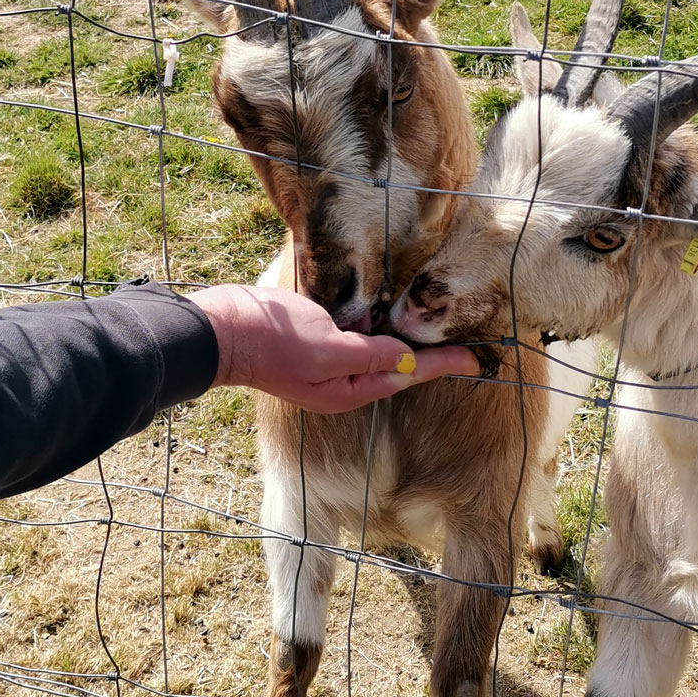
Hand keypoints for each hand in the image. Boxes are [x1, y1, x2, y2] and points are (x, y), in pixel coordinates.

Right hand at [190, 285, 478, 413]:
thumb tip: (408, 361)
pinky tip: (386, 306)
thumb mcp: (329, 350)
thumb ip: (371, 356)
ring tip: (435, 323)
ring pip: (376, 348)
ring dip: (402, 335)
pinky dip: (373, 321)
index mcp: (347, 390)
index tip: (476, 357)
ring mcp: (325, 358)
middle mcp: (341, 378)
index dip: (443, 364)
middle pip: (395, 365)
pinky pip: (353, 332)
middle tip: (463, 338)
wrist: (220, 329)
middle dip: (427, 352)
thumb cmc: (274, 342)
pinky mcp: (313, 335)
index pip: (407, 376)